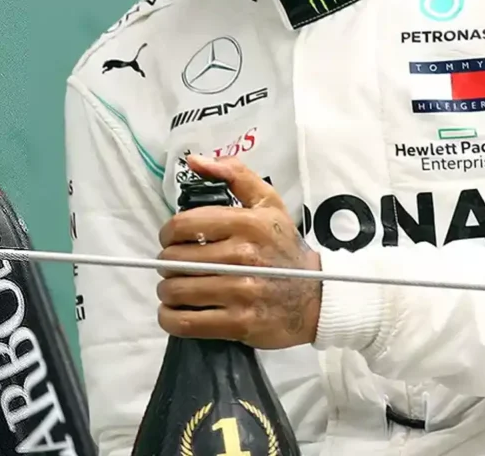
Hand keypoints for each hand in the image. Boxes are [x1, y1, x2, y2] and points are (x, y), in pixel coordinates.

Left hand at [156, 154, 321, 348]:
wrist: (316, 298)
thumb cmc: (284, 248)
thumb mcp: (267, 203)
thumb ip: (234, 174)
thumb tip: (194, 160)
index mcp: (246, 223)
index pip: (183, 226)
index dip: (167, 233)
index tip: (171, 240)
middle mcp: (242, 256)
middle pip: (175, 260)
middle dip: (167, 264)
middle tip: (175, 267)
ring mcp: (241, 292)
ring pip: (176, 291)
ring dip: (167, 291)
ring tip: (174, 289)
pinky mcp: (239, 324)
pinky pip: (186, 322)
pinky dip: (170, 318)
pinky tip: (173, 312)